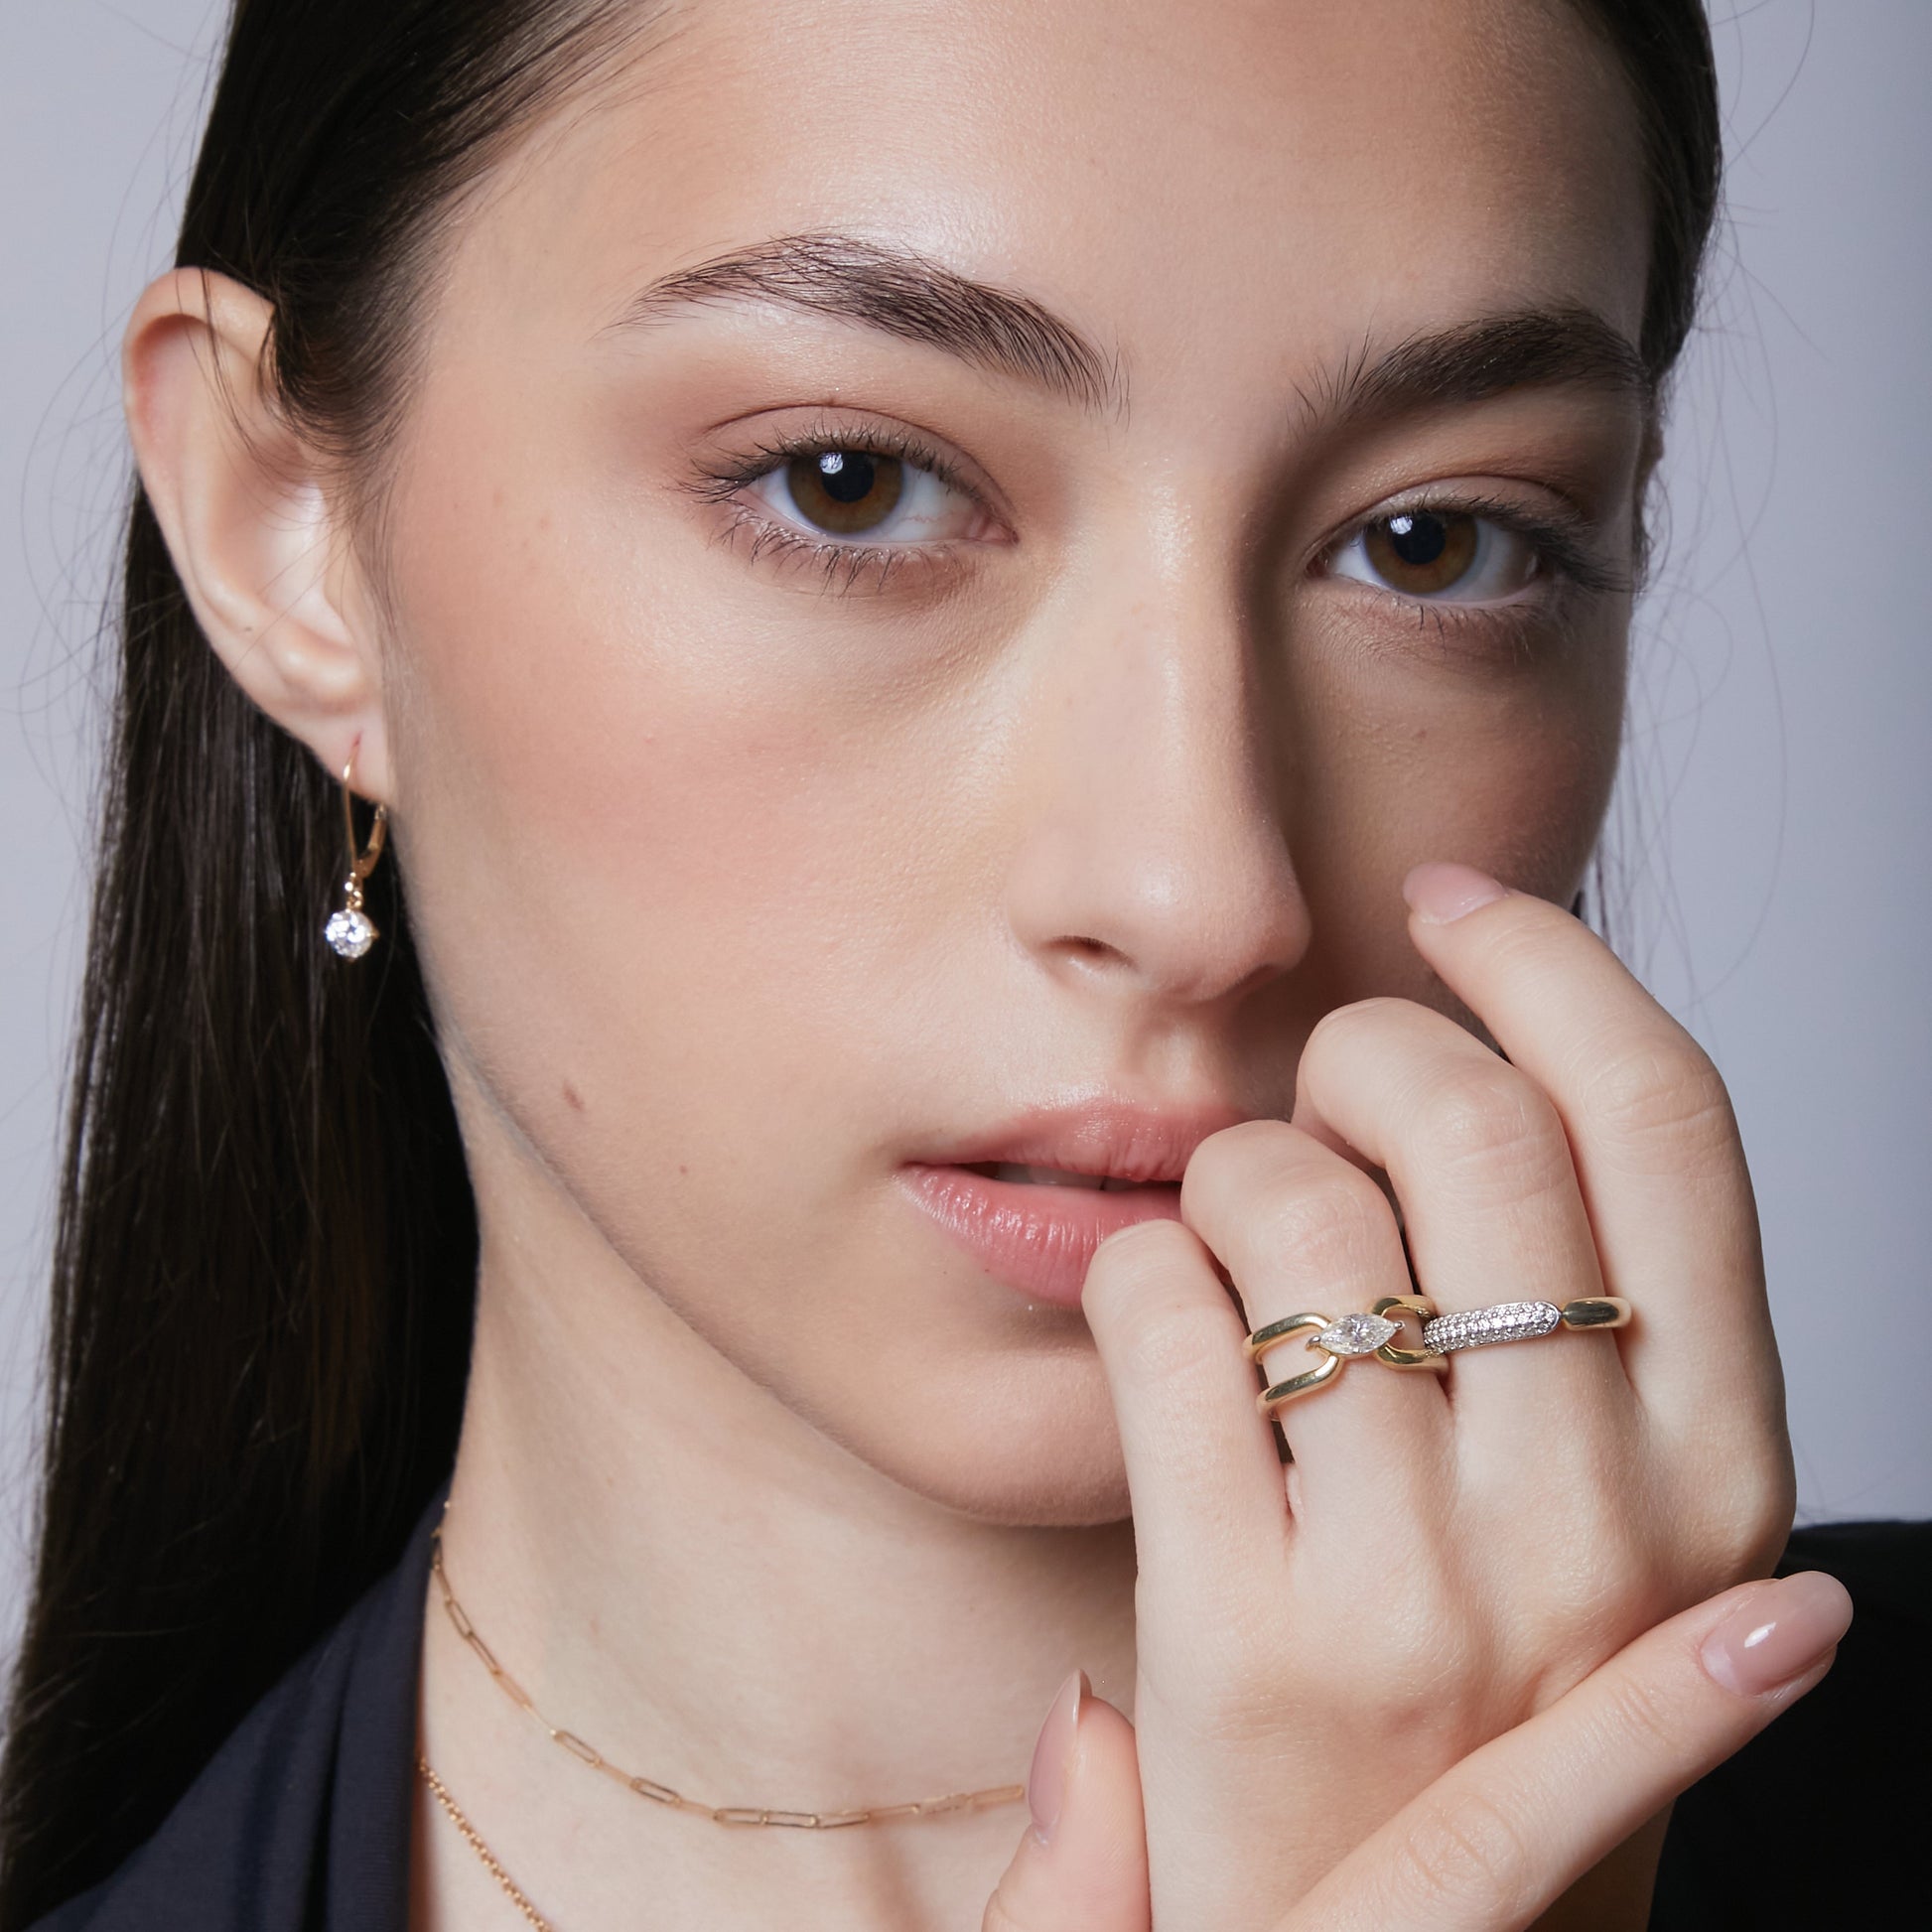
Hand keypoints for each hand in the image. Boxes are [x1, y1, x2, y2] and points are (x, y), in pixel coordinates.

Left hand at [1002, 865, 1798, 1927]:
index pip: (1668, 1122)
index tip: (1454, 905)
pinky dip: (1139, 1270)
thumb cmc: (1503, 1740)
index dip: (1553, 965)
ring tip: (1234, 1225)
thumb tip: (1483, 1084)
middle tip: (1320, 1078)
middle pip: (1474, 1126)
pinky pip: (1165, 1327)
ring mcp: (1420, 1589)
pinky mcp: (1246, 1642)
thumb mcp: (1632, 1555)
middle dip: (1368, 1040)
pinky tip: (1156, 1306)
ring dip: (1241, 1164)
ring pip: (1299, 1211)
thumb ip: (1596, 1349)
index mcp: (1723, 1471)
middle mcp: (1598, 1525)